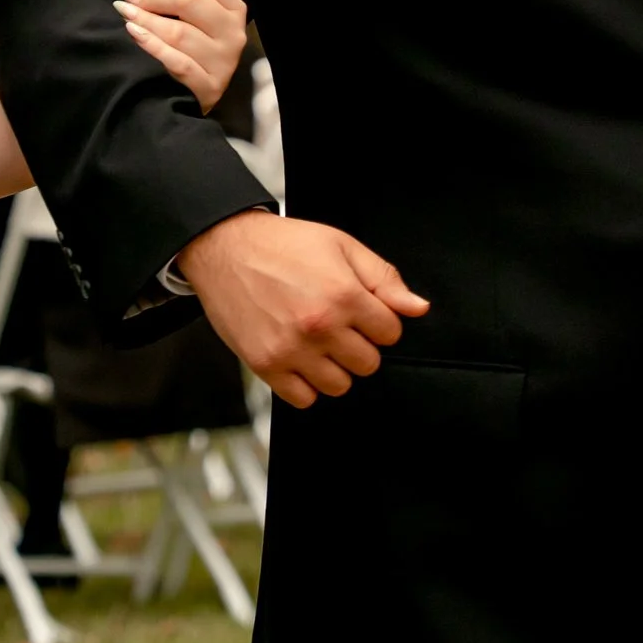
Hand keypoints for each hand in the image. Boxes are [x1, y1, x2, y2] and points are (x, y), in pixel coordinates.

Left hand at [115, 0, 249, 111]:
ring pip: (180, 32)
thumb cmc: (191, 40)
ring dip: (145, 20)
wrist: (191, 94)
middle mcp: (234, 31)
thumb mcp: (187, 2)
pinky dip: (152, 46)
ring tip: (124, 13)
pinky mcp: (209, 86)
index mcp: (233, 4)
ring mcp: (224, 60)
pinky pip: (178, 62)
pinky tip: (133, 34)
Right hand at [177, 210, 429, 408]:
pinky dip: (306, 384)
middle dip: (359, 345)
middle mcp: (319, 326)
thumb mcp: (341, 246)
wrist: (225, 247)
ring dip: (335, 367)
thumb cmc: (282, 244)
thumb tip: (418, 308)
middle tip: (337, 324)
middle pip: (368, 363)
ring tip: (317, 341)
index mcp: (343, 294)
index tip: (361, 311)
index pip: (391, 333)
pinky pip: (304, 399)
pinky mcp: (265, 365)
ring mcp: (291, 349)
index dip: (379, 320)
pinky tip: (299, 357)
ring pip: (340, 386)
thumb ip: (384, 279)